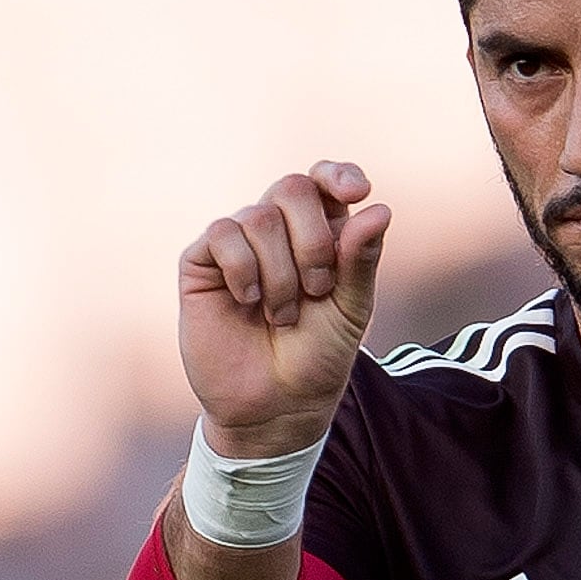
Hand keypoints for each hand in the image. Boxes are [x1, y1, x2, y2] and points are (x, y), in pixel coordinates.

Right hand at [179, 161, 388, 458]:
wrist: (275, 404)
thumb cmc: (318, 356)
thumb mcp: (351, 309)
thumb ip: (360, 260)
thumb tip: (378, 208)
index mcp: (321, 233)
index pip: (325, 180)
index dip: (338, 175)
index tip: (356, 192)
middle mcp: (279, 230)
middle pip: (292, 188)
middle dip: (313, 238)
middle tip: (318, 288)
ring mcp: (238, 243)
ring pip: (258, 216)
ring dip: (281, 272)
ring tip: (283, 315)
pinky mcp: (201, 262)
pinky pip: (222, 234)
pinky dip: (244, 269)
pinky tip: (249, 302)